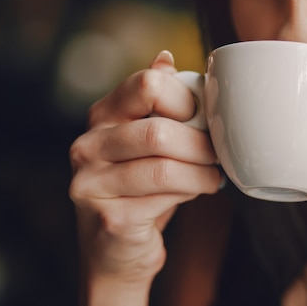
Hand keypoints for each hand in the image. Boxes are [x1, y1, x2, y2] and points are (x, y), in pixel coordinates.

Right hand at [69, 51, 222, 303]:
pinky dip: (193, 190)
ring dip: (202, 171)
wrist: (117, 250)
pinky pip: (165, 196)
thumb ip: (155, 101)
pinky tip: (200, 190)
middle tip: (218, 152)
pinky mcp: (109, 216)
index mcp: (102, 115)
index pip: (148, 84)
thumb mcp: (146, 140)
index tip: (204, 117)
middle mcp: (88, 145)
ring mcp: (92, 182)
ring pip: (164, 166)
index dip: (187, 99)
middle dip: (200, 143)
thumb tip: (165, 56)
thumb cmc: (141, 187)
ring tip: (213, 174)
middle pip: (159, 129)